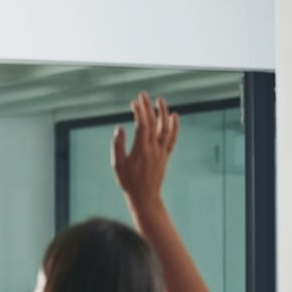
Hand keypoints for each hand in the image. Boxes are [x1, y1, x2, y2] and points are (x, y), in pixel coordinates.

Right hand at [111, 91, 178, 210]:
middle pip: (153, 122)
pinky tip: (174, 116)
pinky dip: (174, 126)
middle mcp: (154, 148)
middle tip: (143, 95)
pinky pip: (172, 138)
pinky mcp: (165, 155)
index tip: (134, 102)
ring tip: (159, 100)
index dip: (140, 111)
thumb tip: (119, 128)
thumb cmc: (128, 181)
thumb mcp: (117, 164)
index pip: (143, 125)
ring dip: (163, 112)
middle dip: (148, 107)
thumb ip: (118, 145)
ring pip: (165, 128)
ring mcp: (161, 151)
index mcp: (141, 149)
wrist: (145, 196)